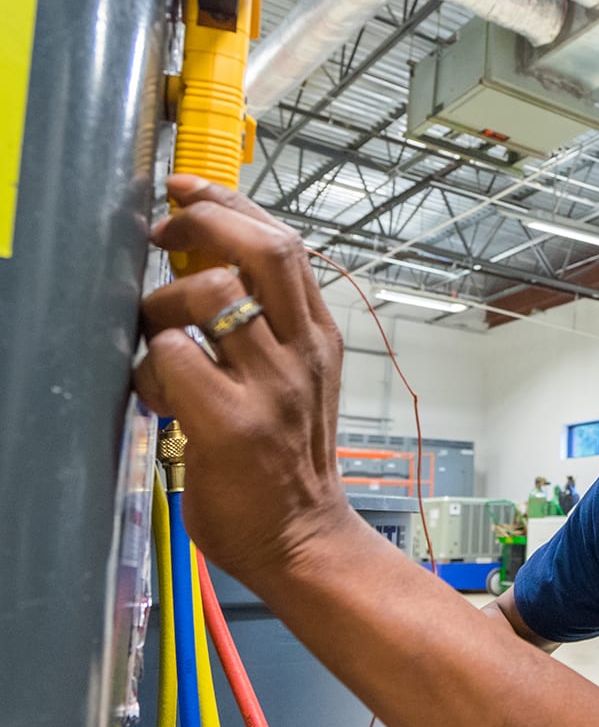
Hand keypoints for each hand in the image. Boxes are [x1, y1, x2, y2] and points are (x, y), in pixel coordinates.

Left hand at [136, 176, 360, 583]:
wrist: (305, 536)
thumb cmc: (291, 460)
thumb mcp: (300, 382)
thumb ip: (272, 331)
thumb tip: (212, 274)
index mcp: (320, 338)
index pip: (287, 245)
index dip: (231, 204)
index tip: (186, 190)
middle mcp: (304, 352)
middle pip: (264, 250)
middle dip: (204, 221)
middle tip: (161, 230)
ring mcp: (272, 387)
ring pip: (209, 295)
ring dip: (163, 302)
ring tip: (156, 334)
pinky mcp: (231, 424)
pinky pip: (172, 359)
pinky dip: (150, 366)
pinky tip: (158, 395)